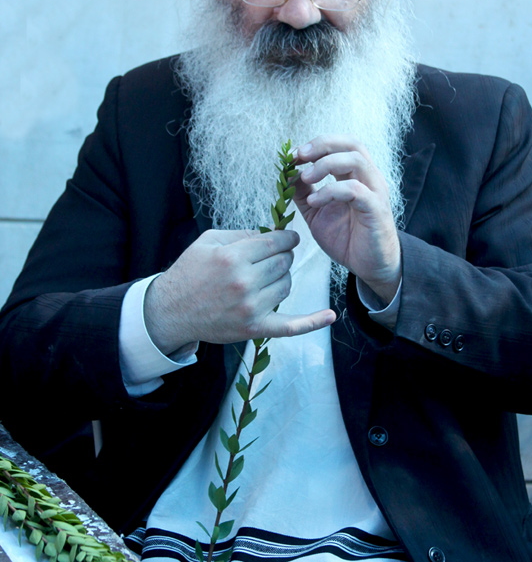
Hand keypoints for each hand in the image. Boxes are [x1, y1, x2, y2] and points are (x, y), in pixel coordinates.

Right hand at [144, 229, 334, 353]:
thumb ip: (242, 234)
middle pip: (284, 262)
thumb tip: (272, 232)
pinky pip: (290, 326)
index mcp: (233, 257)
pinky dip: (312, 322)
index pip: (276, 242)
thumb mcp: (209, 241)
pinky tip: (330, 316)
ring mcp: (251, 308)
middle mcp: (244, 282)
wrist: (171, 311)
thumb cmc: (189, 272)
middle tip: (274, 257)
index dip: (286, 238)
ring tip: (267, 277)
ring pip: (286, 284)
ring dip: (282, 278)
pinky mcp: (254, 329)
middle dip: (283, 256)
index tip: (288, 238)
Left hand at [293, 136, 400, 303]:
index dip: (316, 144)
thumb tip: (286, 174)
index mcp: (355, 175)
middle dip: (322, 145)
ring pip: (355, 160)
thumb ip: (303, 192)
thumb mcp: (316, 213)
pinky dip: (331, 191)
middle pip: (351, 144)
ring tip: (305, 178)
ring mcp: (374, 191)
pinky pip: (356, 190)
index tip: (292, 155)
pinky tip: (315, 201)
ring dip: (326, 164)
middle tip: (299, 156)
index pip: (340, 145)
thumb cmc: (347, 238)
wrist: (369, 266)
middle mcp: (368, 178)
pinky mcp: (376, 209)